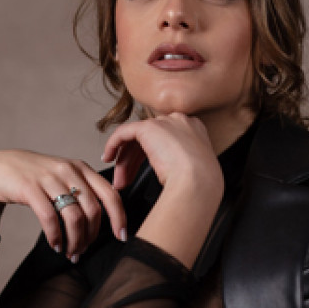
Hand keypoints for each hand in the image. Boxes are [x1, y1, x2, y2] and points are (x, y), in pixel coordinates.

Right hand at [0, 150, 125, 259]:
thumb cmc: (36, 178)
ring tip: (70, 252)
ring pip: (74, 216)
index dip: (119, 217)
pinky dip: (56, 236)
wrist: (0, 168)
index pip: (110, 194)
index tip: (122, 236)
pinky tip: (55, 245)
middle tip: (82, 251)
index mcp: (82, 168)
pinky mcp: (30, 188)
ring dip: (75, 240)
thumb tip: (101, 221)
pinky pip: (50, 218)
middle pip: (93, 210)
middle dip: (91, 236)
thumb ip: (84, 192)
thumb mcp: (64, 177)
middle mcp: (69, 170)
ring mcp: (49, 178)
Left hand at [101, 114, 224, 266]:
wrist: (199, 183)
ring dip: (125, 162)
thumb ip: (180, 163)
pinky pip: (124, 132)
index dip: (149, 156)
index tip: (141, 171)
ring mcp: (164, 123)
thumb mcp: (193, 170)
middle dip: (134, 162)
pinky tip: (108, 158)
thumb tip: (166, 172)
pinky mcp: (149, 127)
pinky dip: (113, 145)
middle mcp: (179, 122)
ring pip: (135, 139)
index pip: (164, 140)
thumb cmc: (200, 185)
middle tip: (126, 181)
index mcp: (193, 130)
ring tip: (120, 182)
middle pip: (148, 140)